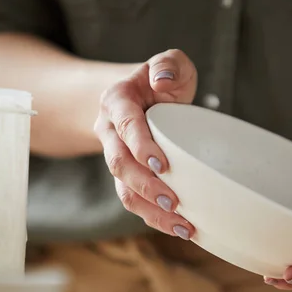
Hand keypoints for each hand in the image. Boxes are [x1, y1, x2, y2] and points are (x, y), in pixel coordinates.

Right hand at [94, 49, 197, 238]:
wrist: (142, 98)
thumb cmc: (160, 81)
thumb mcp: (168, 63)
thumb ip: (168, 65)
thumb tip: (162, 82)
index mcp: (116, 101)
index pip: (125, 125)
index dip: (140, 146)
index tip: (162, 165)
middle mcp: (109, 131)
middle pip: (119, 164)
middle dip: (145, 186)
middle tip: (174, 202)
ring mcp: (116, 156)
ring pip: (123, 189)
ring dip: (150, 211)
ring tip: (183, 225)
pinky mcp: (126, 177)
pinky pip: (134, 201)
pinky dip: (154, 217)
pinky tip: (180, 227)